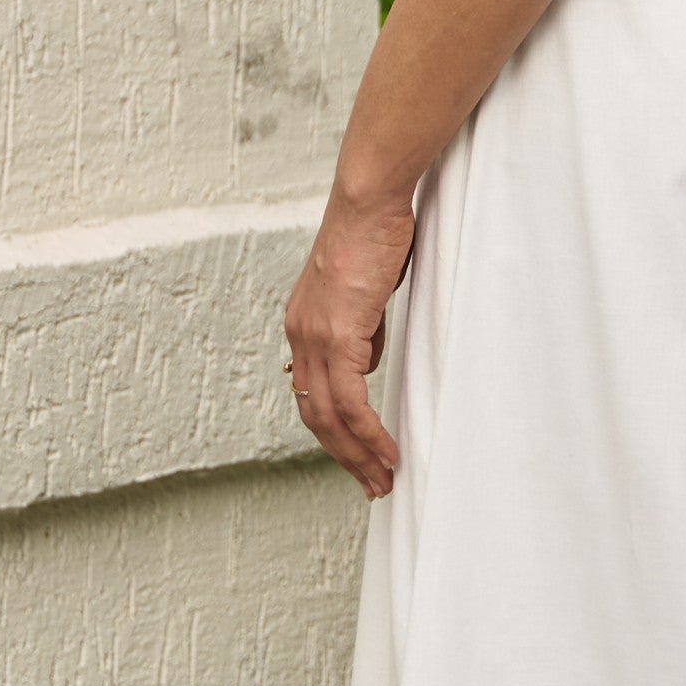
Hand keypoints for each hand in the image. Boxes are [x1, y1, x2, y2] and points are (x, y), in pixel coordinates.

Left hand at [285, 194, 416, 495]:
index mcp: (303, 326)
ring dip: (358, 455)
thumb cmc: (374, 234)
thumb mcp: (365, 291)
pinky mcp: (337, 336)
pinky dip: (368, 434)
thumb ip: (361, 329)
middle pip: (316, 416)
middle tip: (371, 484)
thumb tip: (365, 362)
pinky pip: (351, 403)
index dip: (332, 431)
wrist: (368, 201)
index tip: (355, 456)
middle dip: (345, 456)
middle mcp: (300, 336)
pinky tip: (385, 452)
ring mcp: (314, 338)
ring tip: (382, 480)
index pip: (312, 394)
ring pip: (331, 418)